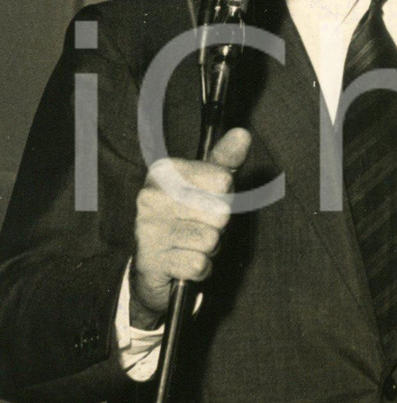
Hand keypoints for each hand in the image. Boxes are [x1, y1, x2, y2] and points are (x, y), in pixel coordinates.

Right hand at [130, 126, 250, 325]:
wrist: (155, 263)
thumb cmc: (188, 217)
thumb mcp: (208, 185)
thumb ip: (226, 160)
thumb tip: (243, 133)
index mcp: (164, 171)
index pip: (223, 180)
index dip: (225, 197)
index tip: (207, 202)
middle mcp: (151, 196)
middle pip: (221, 211)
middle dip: (219, 226)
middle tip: (199, 227)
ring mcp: (148, 228)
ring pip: (211, 239)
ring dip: (209, 248)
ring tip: (190, 244)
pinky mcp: (151, 260)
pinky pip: (199, 264)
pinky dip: (200, 268)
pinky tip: (183, 261)